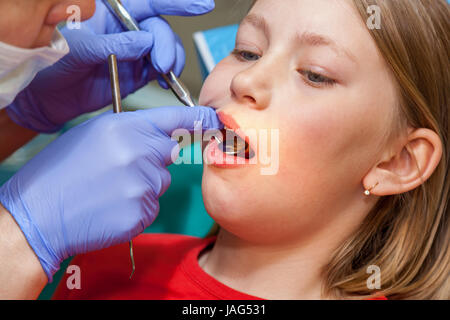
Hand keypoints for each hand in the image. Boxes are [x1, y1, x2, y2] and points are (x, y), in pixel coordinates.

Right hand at [0, 106, 221, 281]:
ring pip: (160, 182)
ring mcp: (143, 184)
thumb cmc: (62, 170)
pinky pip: (152, 206)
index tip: (215, 119)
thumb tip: (162, 136)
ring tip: (110, 190)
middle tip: (122, 169)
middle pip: (169, 153)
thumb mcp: (93, 134)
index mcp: (125, 128)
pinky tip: (112, 207)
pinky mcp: (142, 212)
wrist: (39, 212)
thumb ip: (132, 131)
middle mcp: (140, 153)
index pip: (175, 119)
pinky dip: (137, 208)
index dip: (199, 118)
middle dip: (154, 160)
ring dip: (144, 186)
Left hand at [6, 0, 214, 132]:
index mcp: (110, 15)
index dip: (177, 3)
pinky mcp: (137, 74)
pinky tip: (164, 82)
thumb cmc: (53, 66)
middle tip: (162, 64)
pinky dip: (168, 77)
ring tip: (163, 73)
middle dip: (166, 44)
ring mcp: (134, 53)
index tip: (201, 5)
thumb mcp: (79, 50)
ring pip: (165, 50)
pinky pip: (160, 71)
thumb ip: (112, 44)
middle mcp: (126, 32)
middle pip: (159, 29)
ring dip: (171, 60)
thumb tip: (144, 42)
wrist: (48, 99)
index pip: (149, 3)